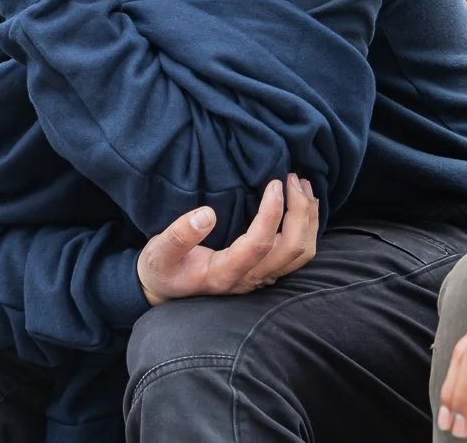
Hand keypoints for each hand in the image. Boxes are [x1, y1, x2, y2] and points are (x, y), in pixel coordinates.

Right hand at [138, 176, 318, 306]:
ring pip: (302, 253)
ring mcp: (261, 277)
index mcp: (224, 273)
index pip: (260, 244)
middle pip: (292, 249)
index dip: (272, 213)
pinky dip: (307, 227)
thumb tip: (206, 214)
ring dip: (308, 218)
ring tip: (303, 185)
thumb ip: (178, 236)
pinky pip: (298, 253)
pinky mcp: (265, 271)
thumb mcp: (158, 252)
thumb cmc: (162, 267)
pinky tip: (301, 205)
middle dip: (299, 211)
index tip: (274, 183)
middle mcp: (250, 279)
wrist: (165, 289)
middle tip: (293, 177)